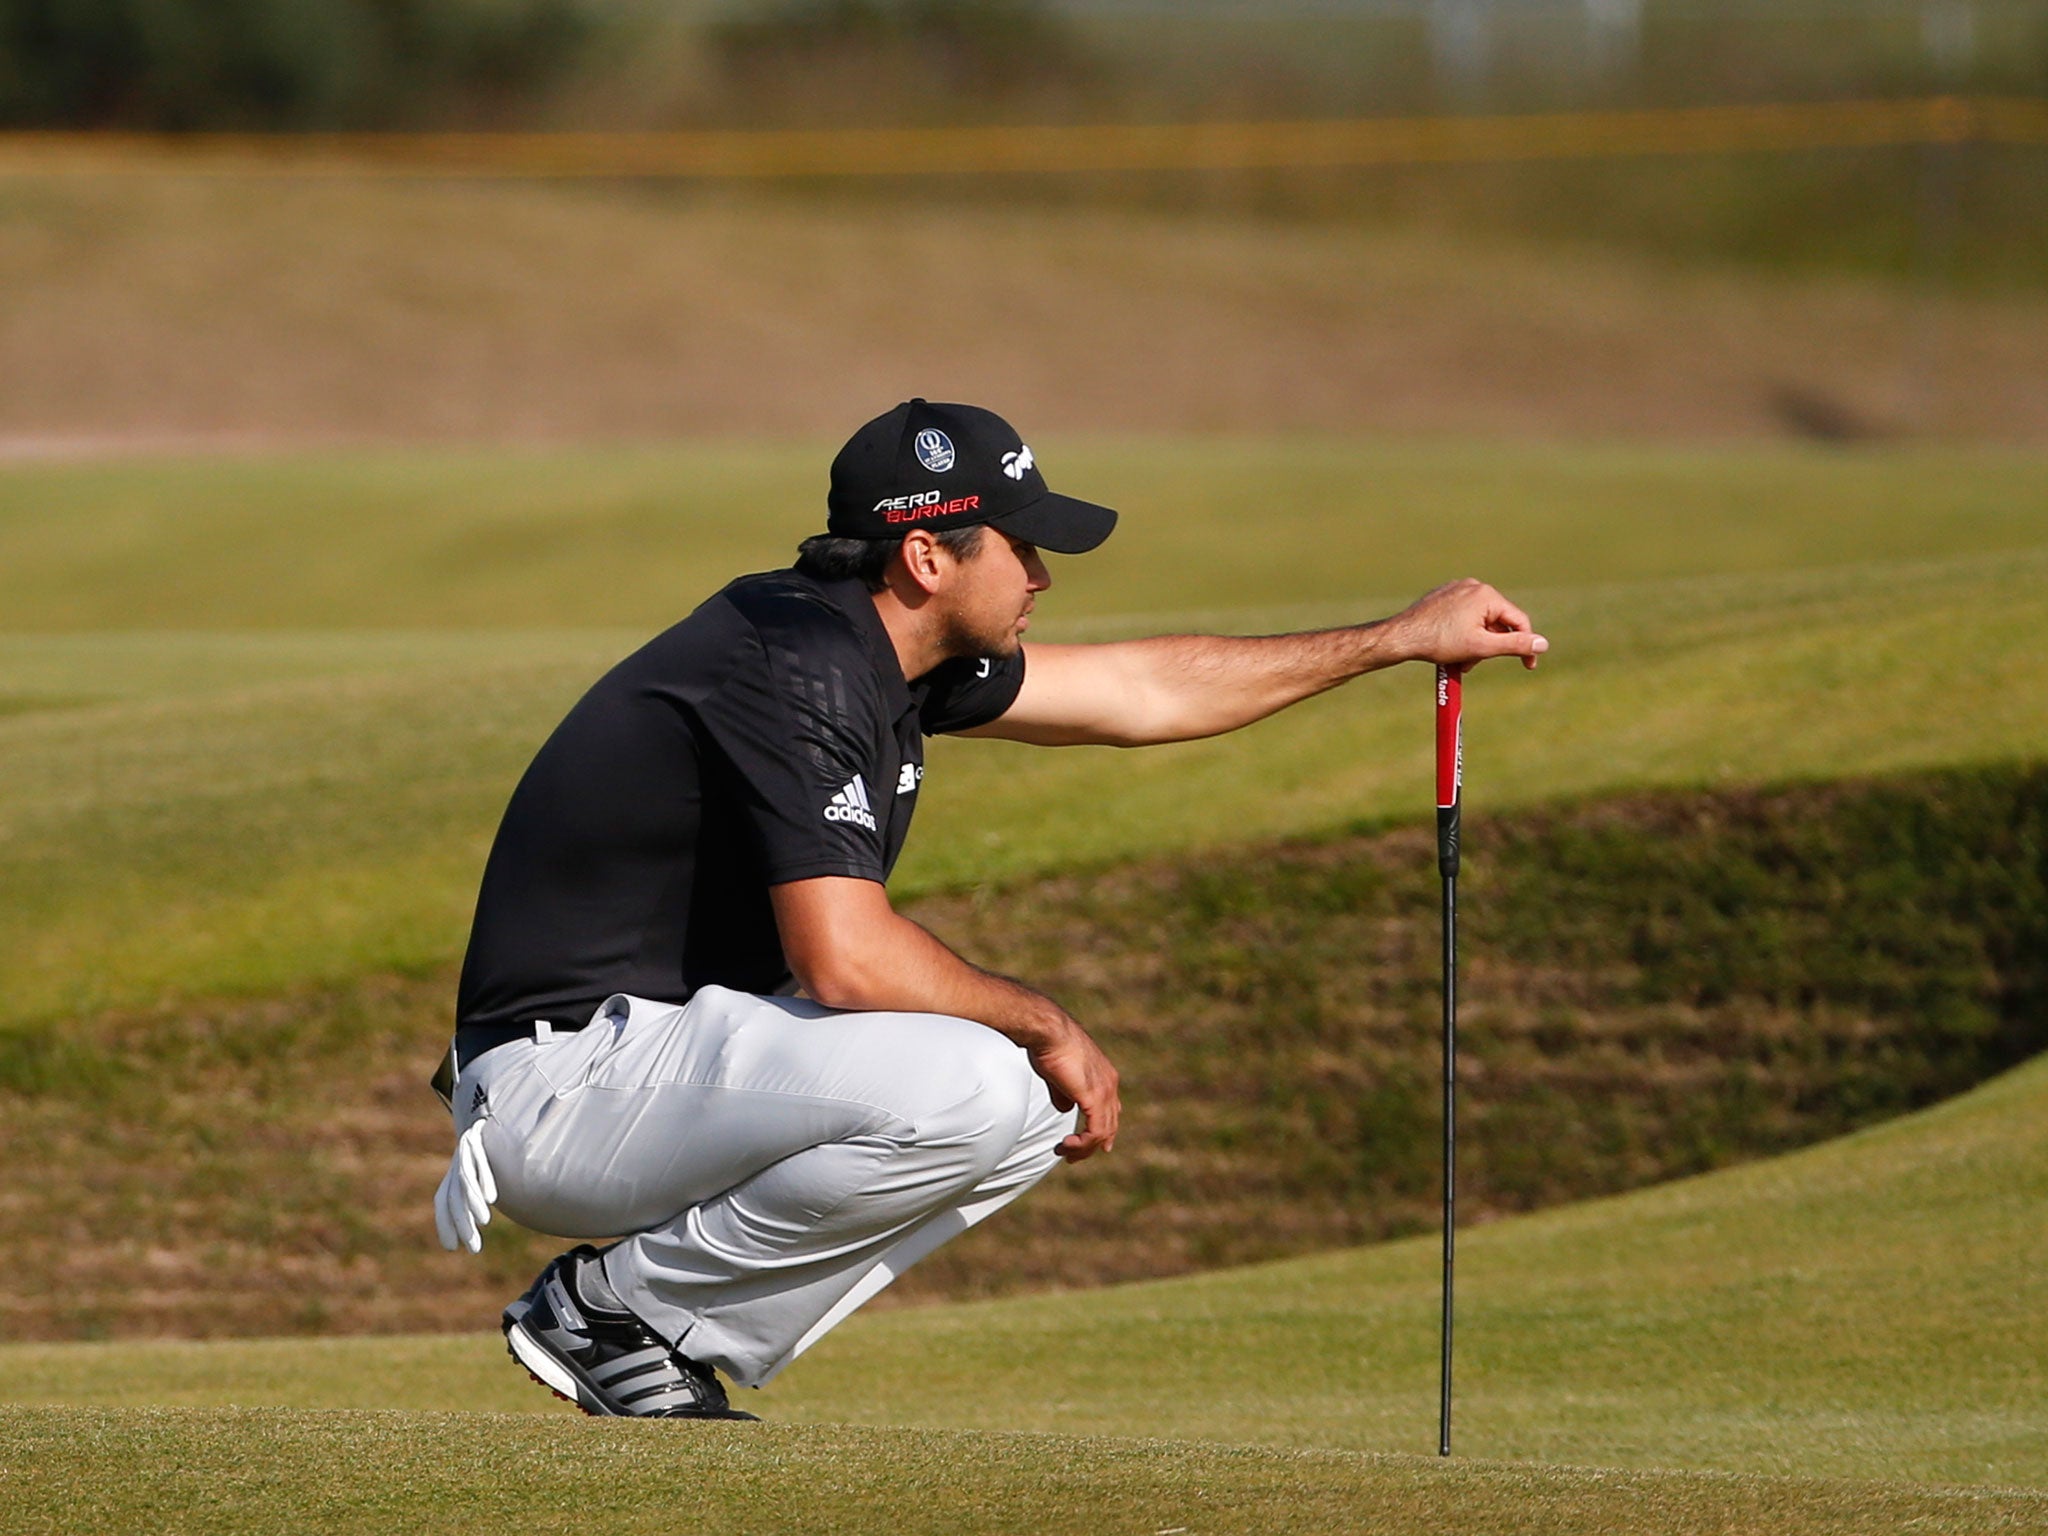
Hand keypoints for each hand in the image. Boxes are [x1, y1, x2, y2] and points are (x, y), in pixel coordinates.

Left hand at [433, 1118, 497, 1252]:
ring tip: (484, 1223)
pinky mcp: (476, 1136)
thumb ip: (486, 1188)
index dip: (445, 1222)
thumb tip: (490, 1213)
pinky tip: (492, 1198)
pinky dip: (484, 1179)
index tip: (452, 1247)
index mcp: (455, 1169)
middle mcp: (456, 1160)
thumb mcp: (489, 1167)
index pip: (443, 1199)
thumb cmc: (499, 1141)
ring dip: (473, 1203)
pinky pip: (476, 1161)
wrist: (496, 1104)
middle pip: (452, 1195)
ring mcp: (465, 1147)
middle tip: (474, 1248)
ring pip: (464, 1179)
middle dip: (461, 1221)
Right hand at [1028, 1020, 1121, 1161]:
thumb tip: (1065, 1109)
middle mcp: (1110, 1084)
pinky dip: (1082, 1144)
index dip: (1105, 1130)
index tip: (1094, 1146)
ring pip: (1103, 1132)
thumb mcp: (1058, 1075)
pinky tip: (1066, 1145)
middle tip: (1073, 1157)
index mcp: (1105, 1076)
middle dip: (1093, 1145)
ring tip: (1064, 1151)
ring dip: (1083, 1147)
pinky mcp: (1095, 1098)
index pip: (1111, 1110)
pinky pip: (1095, 1132)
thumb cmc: (1048, 1046)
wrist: (1048, 1032)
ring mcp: (1105, 1091)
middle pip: (1110, 1125)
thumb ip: (1064, 1094)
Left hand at [1390, 579, 1547, 671]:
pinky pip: (1464, 616)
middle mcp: (1474, 586)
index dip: (1525, 645)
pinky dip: (1463, 634)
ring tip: (1458, 660)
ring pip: (1480, 622)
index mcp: (1486, 595)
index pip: (1518, 621)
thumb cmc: (1439, 642)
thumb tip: (1542, 643)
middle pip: (1497, 622)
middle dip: (1489, 647)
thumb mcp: (1482, 647)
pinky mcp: (1444, 596)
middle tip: (1472, 664)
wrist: (1401, 637)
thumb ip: (1514, 645)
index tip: (1528, 665)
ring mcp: (1457, 589)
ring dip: (1475, 644)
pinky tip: (1449, 648)